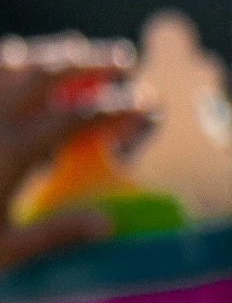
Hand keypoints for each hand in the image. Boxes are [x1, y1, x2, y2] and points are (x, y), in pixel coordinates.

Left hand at [0, 31, 151, 267]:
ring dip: (50, 54)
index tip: (147, 103)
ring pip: (14, 62)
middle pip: (49, 73)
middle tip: (122, 58)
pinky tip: (17, 62)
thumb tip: (108, 224)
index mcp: (11, 155)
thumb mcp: (2, 251)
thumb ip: (55, 234)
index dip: (117, 107)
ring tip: (77, 51)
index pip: (77, 118)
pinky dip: (7, 61)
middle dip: (91, 61)